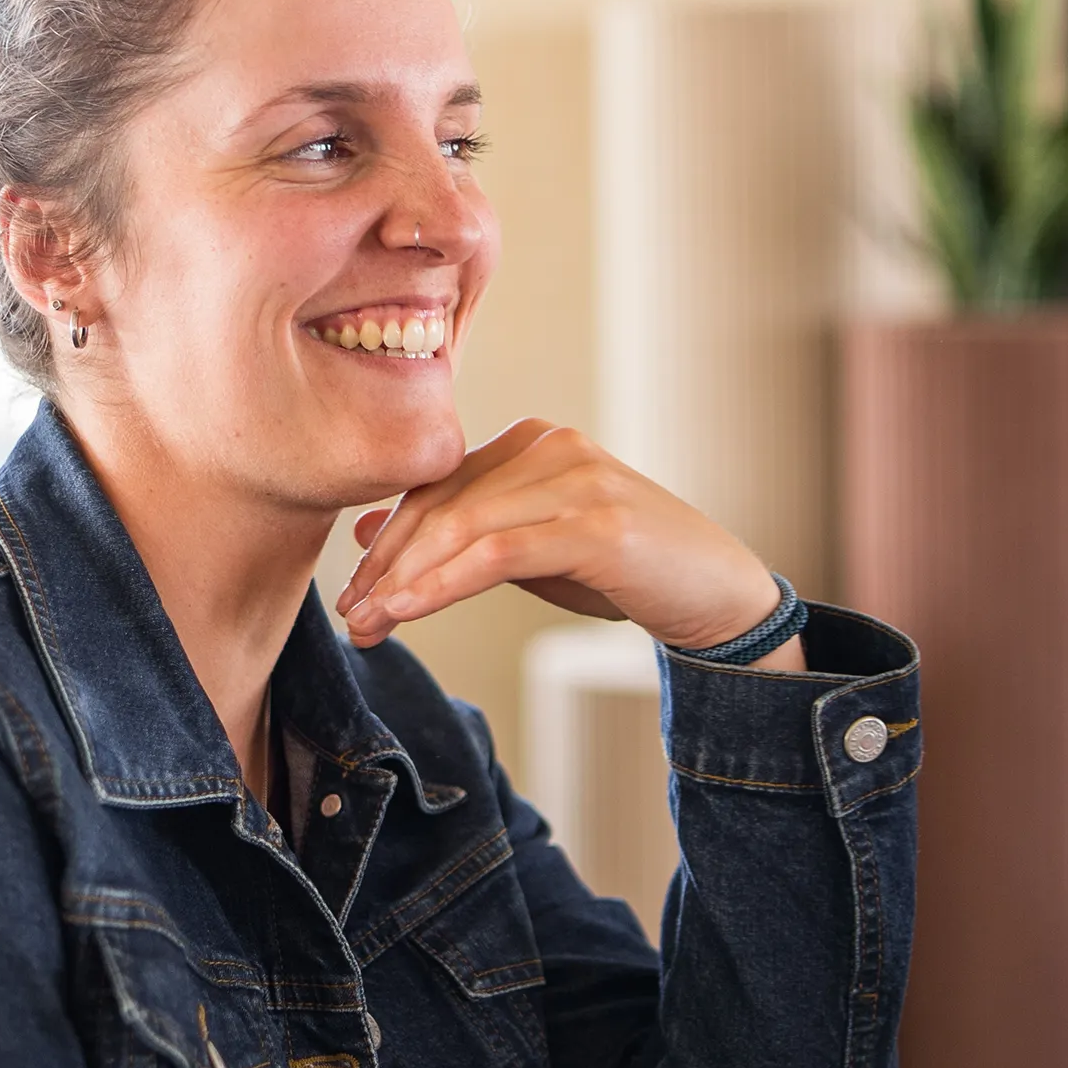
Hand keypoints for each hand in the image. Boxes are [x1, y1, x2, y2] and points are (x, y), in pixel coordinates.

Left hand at [337, 419, 795, 663]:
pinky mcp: (598, 523)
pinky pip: (500, 553)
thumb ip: (464, 534)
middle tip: (350, 618)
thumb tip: (373, 532)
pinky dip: (445, 583)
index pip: (437, 488)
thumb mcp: (531, 550)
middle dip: (386, 566)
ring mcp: (577, 479)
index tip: (351, 594)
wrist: (717, 592)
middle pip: (442, 505)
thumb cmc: (622, 572)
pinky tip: (409, 611)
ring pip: (463, 526)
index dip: (386, 542)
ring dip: (406, 581)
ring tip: (370, 625)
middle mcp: (551, 446)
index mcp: (532, 442)